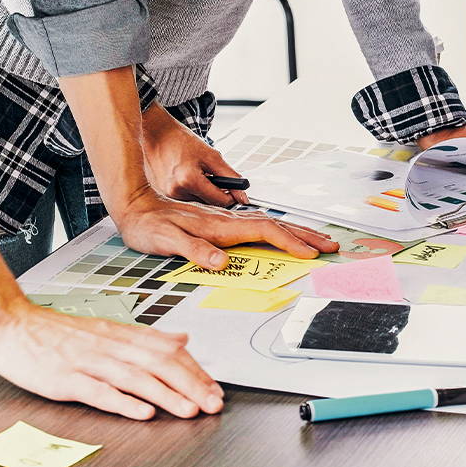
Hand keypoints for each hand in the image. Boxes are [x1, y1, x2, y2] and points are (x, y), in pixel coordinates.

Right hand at [0, 299, 223, 419]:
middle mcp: (111, 346)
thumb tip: (182, 338)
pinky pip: (99, 391)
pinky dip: (123, 402)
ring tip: (189, 410)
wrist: (12, 323)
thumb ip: (146, 337)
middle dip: (190, 385)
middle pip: (159, 364)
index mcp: (123, 335)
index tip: (215, 388)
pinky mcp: (66, 379)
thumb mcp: (108, 328)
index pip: (168, 351)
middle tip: (213, 402)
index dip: (195, 370)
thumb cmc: (58, 331)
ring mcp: (89, 362)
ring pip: (136, 378)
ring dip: (166, 395)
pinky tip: (142, 412)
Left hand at [116, 187, 338, 268]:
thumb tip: (221, 261)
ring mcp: (227, 220)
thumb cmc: (148, 226)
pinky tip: (285, 234)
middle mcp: (229, 220)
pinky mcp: (223, 223)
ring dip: (298, 232)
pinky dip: (280, 231)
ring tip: (319, 240)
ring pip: (272, 224)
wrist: (135, 205)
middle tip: (331, 245)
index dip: (289, 243)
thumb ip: (194, 249)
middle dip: (306, 236)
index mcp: (221, 225)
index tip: (310, 253)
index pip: (264, 232)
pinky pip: (260, 226)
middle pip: (277, 225)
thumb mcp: (165, 240)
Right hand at [143, 103, 247, 206]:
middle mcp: (175, 192)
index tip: (235, 191)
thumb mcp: (212, 156)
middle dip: (215, 191)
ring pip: (197, 202)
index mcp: (188, 181)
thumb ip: (230, 176)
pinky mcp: (161, 195)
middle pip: (208, 203)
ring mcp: (166, 195)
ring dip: (202, 191)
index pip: (220, 201)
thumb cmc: (181, 141)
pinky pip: (185, 199)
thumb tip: (243, 195)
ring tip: (195, 173)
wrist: (156, 134)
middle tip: (211, 174)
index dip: (231, 195)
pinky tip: (186, 177)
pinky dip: (190, 190)